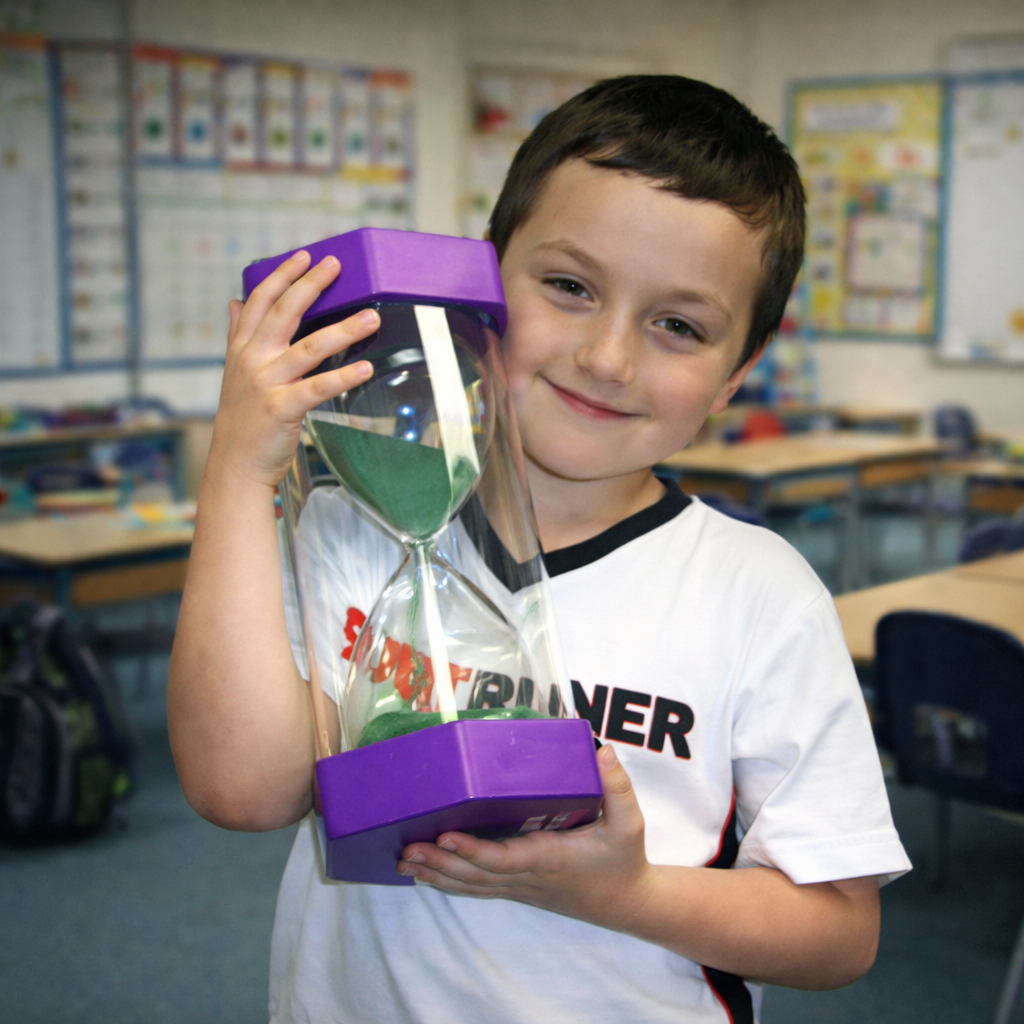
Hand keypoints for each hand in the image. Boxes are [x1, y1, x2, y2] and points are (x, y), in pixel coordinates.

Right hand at [209, 250, 379, 489]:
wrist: (234, 464)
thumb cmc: (242, 420)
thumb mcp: (235, 372)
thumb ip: (237, 335)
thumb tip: (235, 302)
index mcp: (242, 348)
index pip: (261, 301)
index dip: (282, 275)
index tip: (304, 256)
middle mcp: (252, 360)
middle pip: (284, 313)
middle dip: (311, 285)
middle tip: (335, 265)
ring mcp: (266, 383)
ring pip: (310, 347)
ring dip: (344, 329)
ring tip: (371, 317)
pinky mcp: (282, 408)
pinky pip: (318, 388)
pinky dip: (343, 377)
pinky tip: (366, 368)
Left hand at [398, 744, 657, 930]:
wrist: (627, 903)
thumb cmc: (623, 860)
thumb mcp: (630, 823)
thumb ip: (618, 787)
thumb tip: (602, 751)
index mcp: (549, 858)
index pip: (504, 858)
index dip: (472, 850)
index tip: (445, 836)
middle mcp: (528, 876)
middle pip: (476, 874)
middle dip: (440, 862)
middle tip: (406, 850)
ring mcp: (520, 886)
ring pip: (471, 885)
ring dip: (437, 875)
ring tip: (404, 863)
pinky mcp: (517, 888)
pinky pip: (477, 888)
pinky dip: (449, 883)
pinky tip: (425, 876)